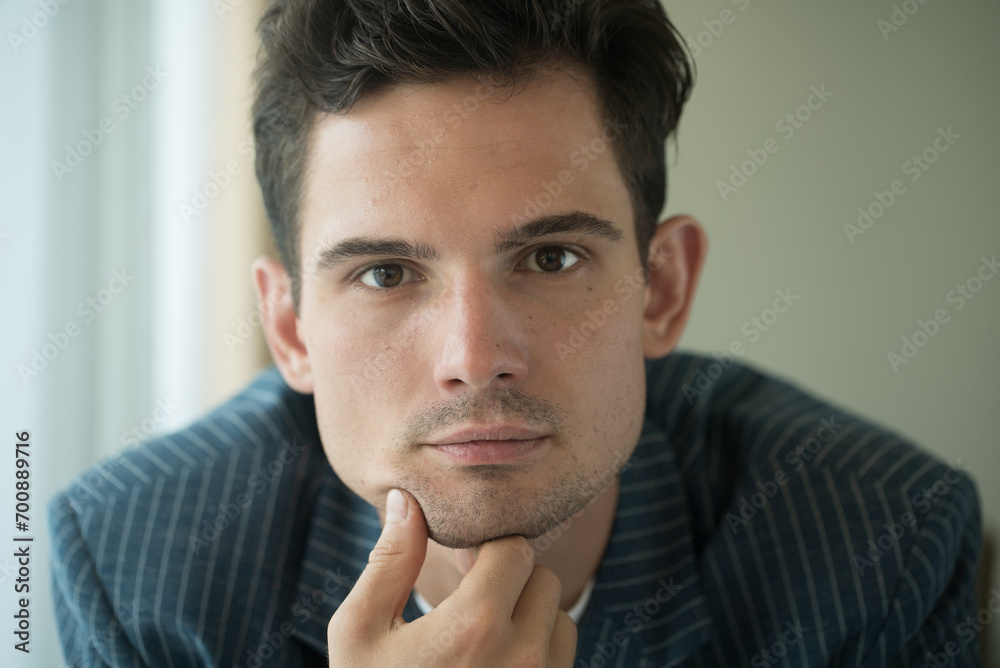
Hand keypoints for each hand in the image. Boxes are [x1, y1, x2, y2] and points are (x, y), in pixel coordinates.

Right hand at [327, 488, 577, 666]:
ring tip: (483, 642)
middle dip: (510, 581)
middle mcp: (522, 657)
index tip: (464, 569)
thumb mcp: (360, 632)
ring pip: (561, 619)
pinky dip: (539, 654)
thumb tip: (407, 500)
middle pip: (542, 579)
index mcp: (474, 626)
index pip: (515, 548)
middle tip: (471, 605)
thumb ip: (389, 561)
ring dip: (531, 618)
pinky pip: (563, 661)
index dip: (488, 551)